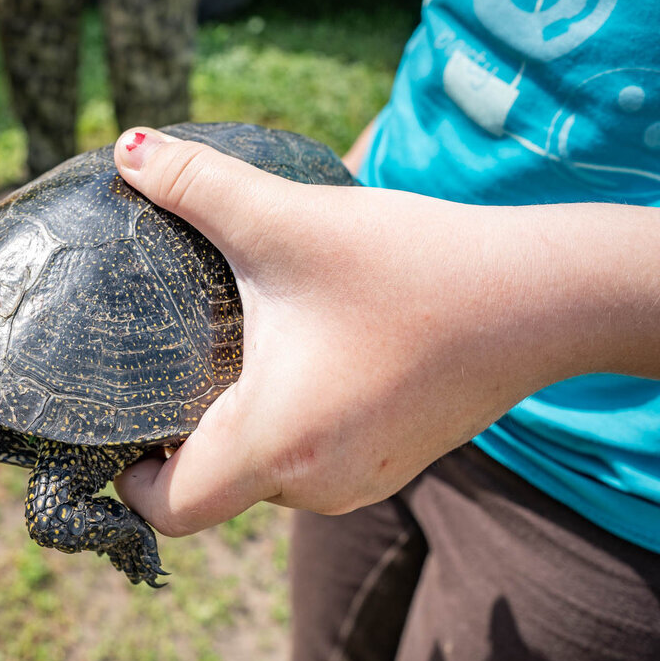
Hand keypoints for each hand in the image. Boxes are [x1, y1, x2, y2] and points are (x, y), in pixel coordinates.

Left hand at [110, 127, 659, 536]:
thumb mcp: (287, 221)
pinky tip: (293, 365)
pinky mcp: (389, 468)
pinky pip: (309, 466)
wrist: (541, 299)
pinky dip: (286, 428)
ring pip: (263, 477)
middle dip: (180, 439)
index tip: (119, 423)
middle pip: (213, 488)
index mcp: (274, 445)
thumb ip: (196, 185)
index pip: (171, 509)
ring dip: (236, 428)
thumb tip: (126, 151)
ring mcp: (357, 485)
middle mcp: (313, 487)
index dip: (130, 478)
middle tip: (164, 368)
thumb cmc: (413, 267)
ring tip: (229, 358)